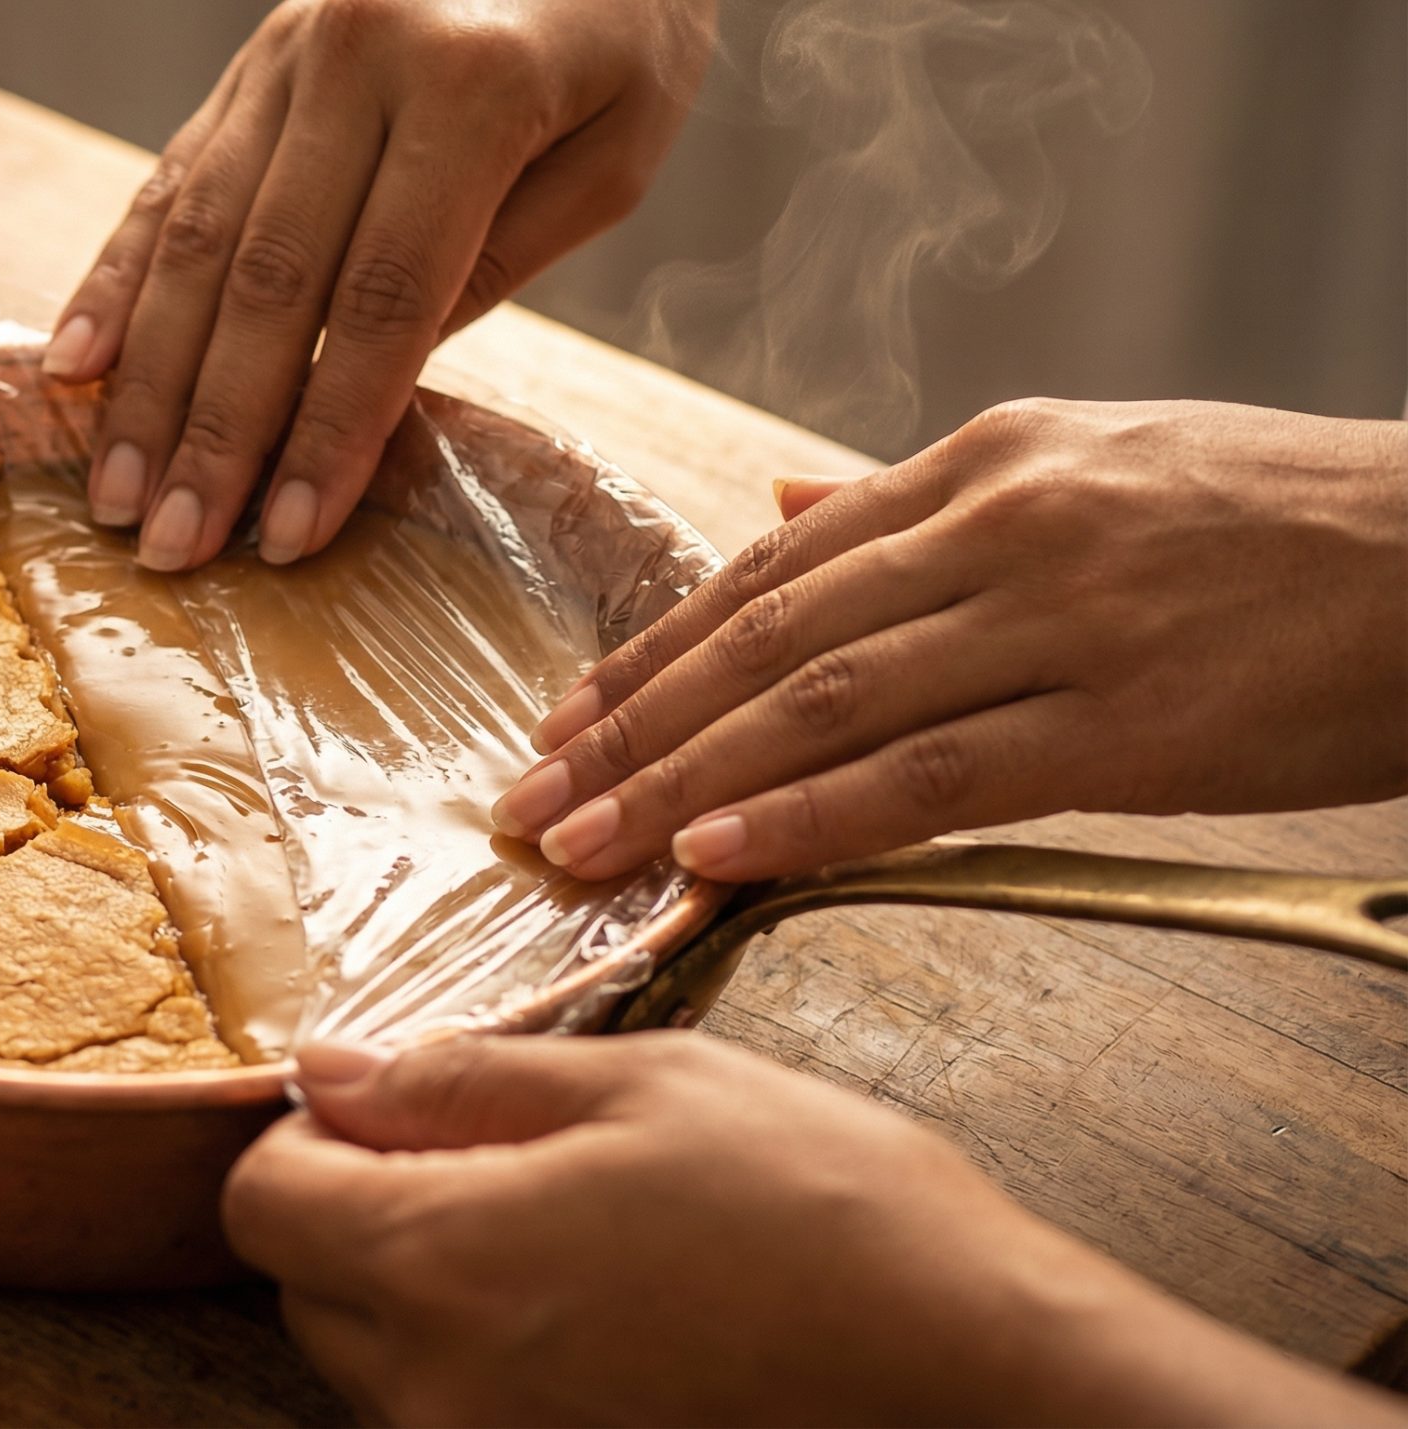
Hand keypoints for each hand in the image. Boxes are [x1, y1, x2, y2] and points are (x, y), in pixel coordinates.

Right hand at [44, 0, 711, 570]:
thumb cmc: (626, 32)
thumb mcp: (614, 152)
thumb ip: (491, 261)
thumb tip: (363, 386)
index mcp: (469, 82)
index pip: (382, 296)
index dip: (329, 427)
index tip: (289, 536)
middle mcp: (356, 54)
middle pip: (267, 279)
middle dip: (213, 429)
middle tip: (171, 544)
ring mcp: (286, 51)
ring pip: (196, 236)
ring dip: (146, 378)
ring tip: (113, 490)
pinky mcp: (250, 61)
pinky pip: (171, 181)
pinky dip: (116, 279)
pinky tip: (74, 366)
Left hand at [224, 1033, 1403, 1425]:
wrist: (972, 1369)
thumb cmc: (824, 1208)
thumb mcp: (643, 1085)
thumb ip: (459, 1080)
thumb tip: (329, 1069)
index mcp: (443, 1262)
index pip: (263, 1202)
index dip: (310, 1136)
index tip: (389, 1105)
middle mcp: (440, 1388)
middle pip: (308, 1288)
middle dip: (363, 1211)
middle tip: (499, 1159)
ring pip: (380, 1362)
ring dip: (429, 1289)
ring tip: (574, 1236)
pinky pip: (460, 1415)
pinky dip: (491, 1359)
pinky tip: (602, 1310)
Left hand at [492, 398, 1407, 882]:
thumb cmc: (1277, 525)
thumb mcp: (1091, 465)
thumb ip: (917, 497)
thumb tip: (778, 500)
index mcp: (983, 460)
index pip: (772, 566)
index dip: (654, 649)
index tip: (568, 716)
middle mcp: (1000, 526)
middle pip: (767, 637)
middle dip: (631, 726)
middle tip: (529, 797)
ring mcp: (1060, 620)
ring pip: (824, 707)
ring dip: (682, 781)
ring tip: (583, 844)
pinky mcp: (1128, 723)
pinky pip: (934, 777)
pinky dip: (813, 815)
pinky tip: (719, 853)